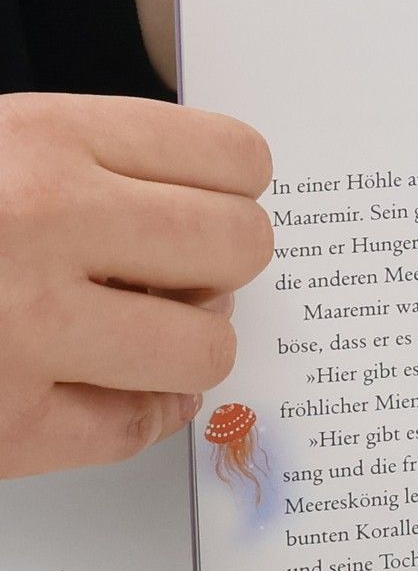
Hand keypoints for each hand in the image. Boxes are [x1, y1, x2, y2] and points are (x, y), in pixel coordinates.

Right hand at [0, 94, 273, 476]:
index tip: (213, 204)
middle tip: (177, 274)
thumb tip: (212, 199)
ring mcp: (26, 330)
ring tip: (130, 330)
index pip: (233, 156)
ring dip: (182, 347)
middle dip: (219, 266)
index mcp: (43, 140)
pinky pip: (136, 429)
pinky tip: (98, 387)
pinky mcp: (8, 425)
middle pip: (241, 247)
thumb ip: (94, 164)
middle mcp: (43, 224)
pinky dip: (131, 414)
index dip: (234, 189)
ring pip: (209, 349)